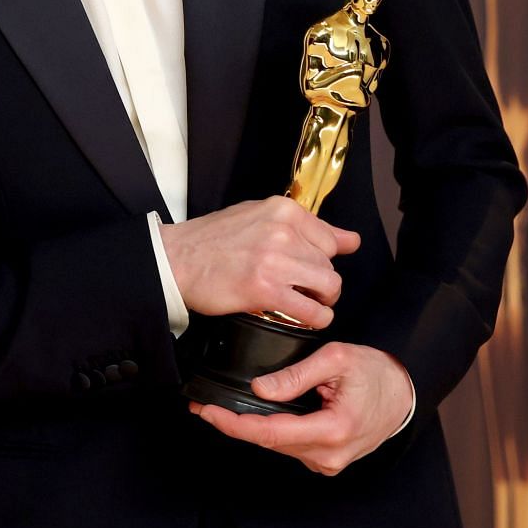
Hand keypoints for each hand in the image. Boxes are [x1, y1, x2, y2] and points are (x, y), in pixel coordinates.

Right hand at [157, 196, 359, 327]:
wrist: (176, 259)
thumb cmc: (213, 240)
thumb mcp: (259, 217)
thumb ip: (306, 227)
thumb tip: (352, 240)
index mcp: (283, 209)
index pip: (331, 239)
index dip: (320, 258)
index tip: (304, 267)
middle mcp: (283, 231)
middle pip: (330, 265)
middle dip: (318, 281)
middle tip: (297, 287)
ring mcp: (275, 260)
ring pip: (328, 287)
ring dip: (320, 300)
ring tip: (301, 301)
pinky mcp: (265, 289)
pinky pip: (312, 310)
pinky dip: (314, 318)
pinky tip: (302, 317)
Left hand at [187, 343, 414, 474]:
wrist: (404, 392)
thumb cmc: (375, 372)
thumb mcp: (336, 359)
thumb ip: (296, 375)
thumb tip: (260, 389)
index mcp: (332, 429)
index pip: (270, 433)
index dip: (234, 425)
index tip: (208, 413)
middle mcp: (329, 454)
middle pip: (270, 441)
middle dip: (236, 424)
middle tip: (205, 406)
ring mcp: (329, 461)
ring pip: (279, 445)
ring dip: (252, 428)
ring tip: (224, 408)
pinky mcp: (327, 459)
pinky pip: (291, 446)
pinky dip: (272, 430)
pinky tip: (258, 414)